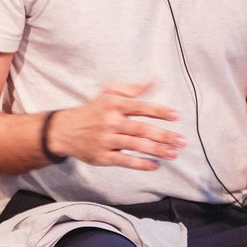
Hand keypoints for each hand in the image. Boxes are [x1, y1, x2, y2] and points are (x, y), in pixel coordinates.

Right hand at [48, 82, 184, 170]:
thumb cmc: (92, 111)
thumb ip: (131, 89)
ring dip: (157, 150)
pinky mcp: (102, 157)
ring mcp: (106, 140)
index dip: (159, 111)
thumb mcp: (107, 94)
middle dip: (164, 135)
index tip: (176, 116)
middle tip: (182, 141)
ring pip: (136, 145)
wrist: (64, 131)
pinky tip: (155, 165)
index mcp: (113, 105)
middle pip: (141, 129)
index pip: (140, 107)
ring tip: (174, 154)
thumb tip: (154, 82)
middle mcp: (110, 122)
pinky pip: (125, 161)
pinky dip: (141, 164)